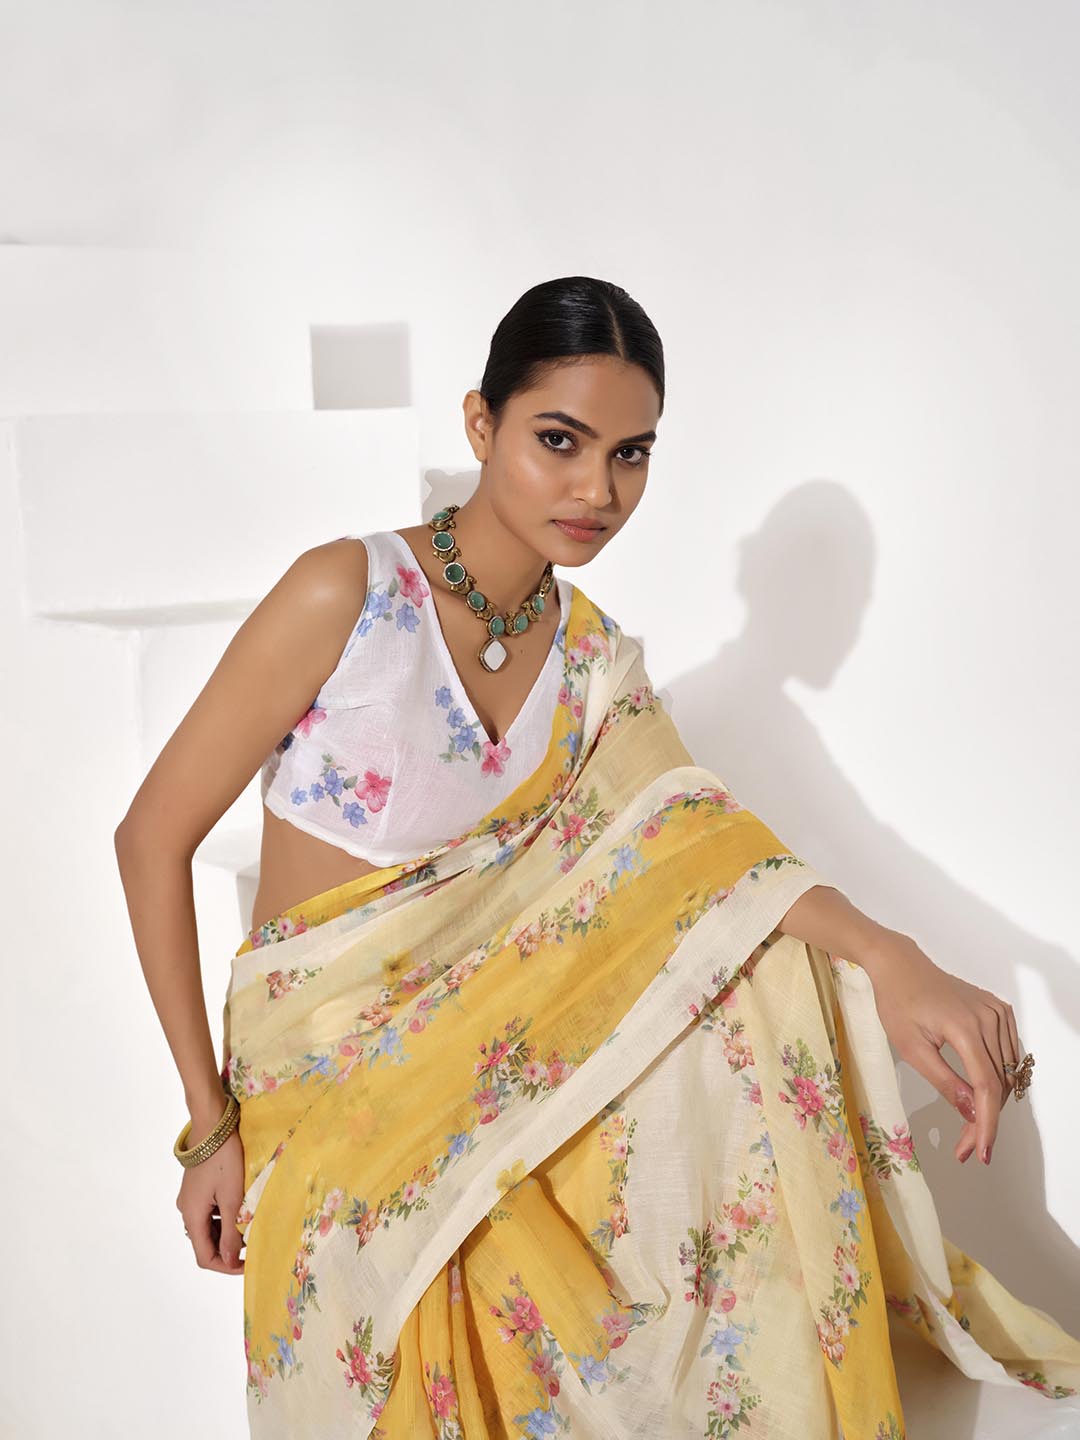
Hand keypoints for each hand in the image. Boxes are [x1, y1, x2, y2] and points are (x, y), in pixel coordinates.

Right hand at [176, 1121, 246, 1273]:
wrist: (213, 1125)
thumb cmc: (224, 1159)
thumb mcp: (231, 1198)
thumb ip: (230, 1232)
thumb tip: (228, 1261)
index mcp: (192, 1216)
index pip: (204, 1256)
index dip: (225, 1266)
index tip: (247, 1264)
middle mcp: (186, 1210)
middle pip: (205, 1243)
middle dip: (228, 1249)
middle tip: (252, 1243)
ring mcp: (190, 1198)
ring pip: (207, 1227)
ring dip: (227, 1233)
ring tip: (249, 1225)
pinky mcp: (196, 1188)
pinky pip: (208, 1212)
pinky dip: (223, 1217)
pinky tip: (240, 1209)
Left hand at [859, 930, 1022, 1166]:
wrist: (900, 966)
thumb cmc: (897, 1004)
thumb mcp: (911, 1048)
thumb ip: (944, 1081)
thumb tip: (972, 1113)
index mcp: (965, 1028)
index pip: (987, 1087)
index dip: (987, 1124)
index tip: (982, 1153)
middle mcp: (989, 1019)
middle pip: (998, 1084)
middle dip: (983, 1119)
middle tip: (963, 1147)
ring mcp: (997, 1012)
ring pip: (1006, 1072)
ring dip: (991, 1102)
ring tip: (967, 1126)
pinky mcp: (999, 1010)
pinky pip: (1007, 1054)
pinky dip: (998, 1077)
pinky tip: (978, 1091)